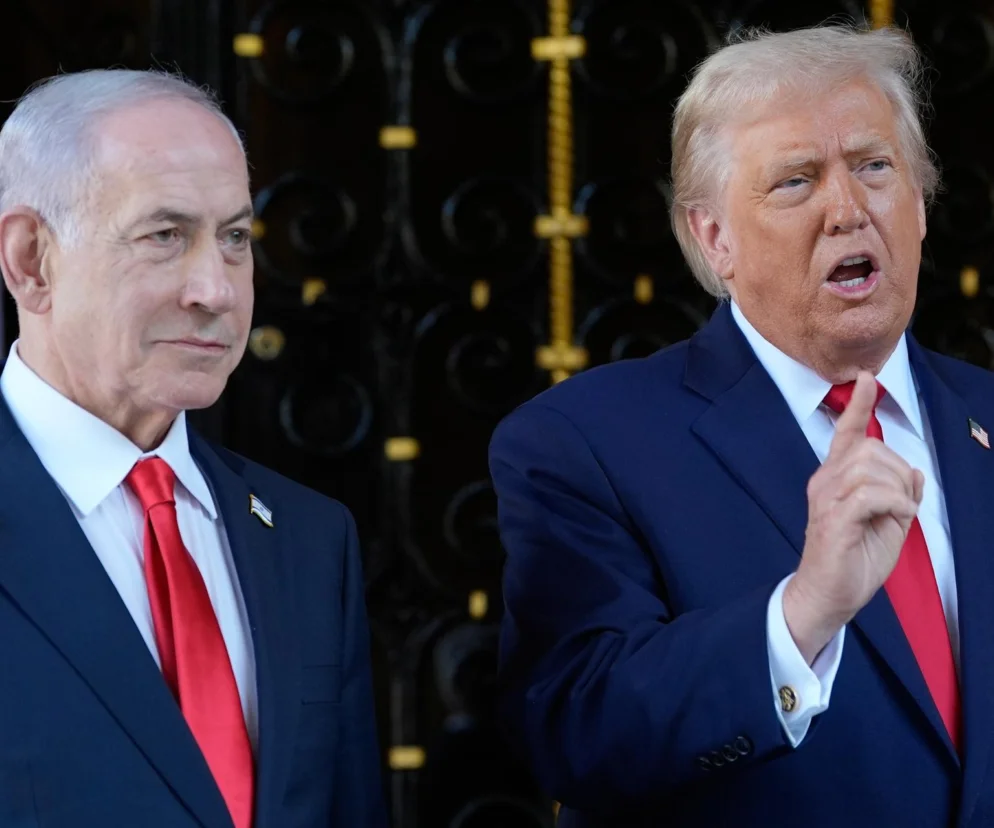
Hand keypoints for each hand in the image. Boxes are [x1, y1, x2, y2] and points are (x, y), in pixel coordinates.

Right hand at [783, 371, 924, 663]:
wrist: (827, 596)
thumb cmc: (853, 560)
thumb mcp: (887, 522)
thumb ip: (899, 494)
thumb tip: (918, 473)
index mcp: (834, 479)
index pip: (848, 434)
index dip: (859, 405)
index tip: (867, 378)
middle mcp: (825, 482)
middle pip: (870, 449)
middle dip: (901, 470)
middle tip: (905, 503)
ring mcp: (826, 499)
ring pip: (870, 467)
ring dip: (898, 488)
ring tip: (897, 514)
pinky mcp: (832, 519)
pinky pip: (870, 493)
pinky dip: (894, 502)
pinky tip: (895, 518)